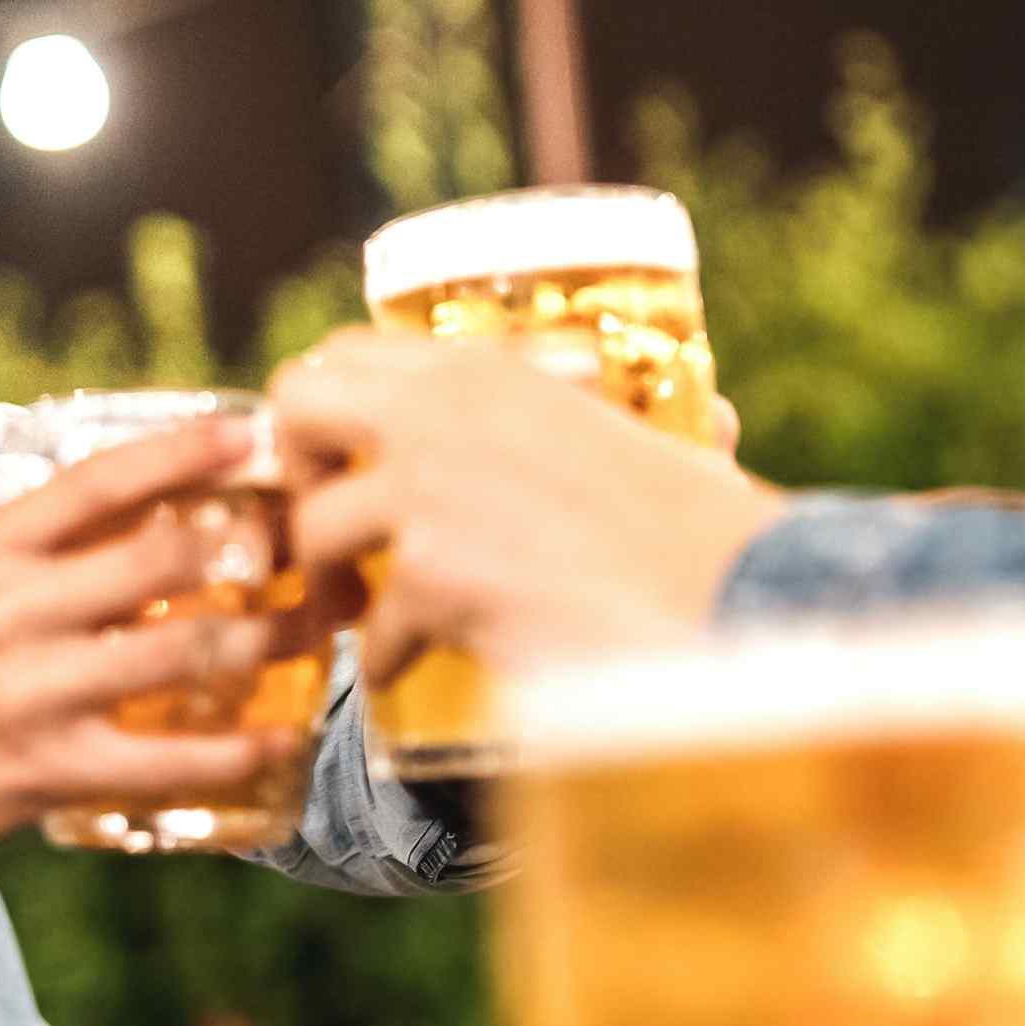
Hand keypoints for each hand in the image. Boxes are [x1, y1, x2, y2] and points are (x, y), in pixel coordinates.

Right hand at [0, 417, 304, 887]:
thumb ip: (53, 546)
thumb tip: (164, 509)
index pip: (101, 480)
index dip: (185, 452)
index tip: (253, 434)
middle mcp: (13, 609)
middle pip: (164, 561)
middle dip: (257, 553)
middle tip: (317, 549)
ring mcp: (33, 691)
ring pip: (183, 654)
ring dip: (269, 640)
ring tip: (320, 629)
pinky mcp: (48, 770)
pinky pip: (168, 759)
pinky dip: (238, 749)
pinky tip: (282, 737)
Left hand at [273, 329, 782, 690]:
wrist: (731, 598)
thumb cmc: (710, 531)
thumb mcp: (654, 440)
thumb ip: (631, 429)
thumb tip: (708, 419)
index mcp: (486, 369)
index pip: (345, 353)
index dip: (325, 412)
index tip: (341, 461)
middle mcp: (442, 411)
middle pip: (295, 406)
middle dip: (293, 473)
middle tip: (329, 530)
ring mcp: (428, 489)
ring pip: (312, 527)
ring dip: (333, 581)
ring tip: (365, 614)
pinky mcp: (431, 573)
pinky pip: (371, 627)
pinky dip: (387, 659)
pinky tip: (414, 672)